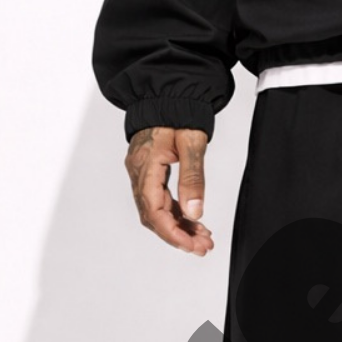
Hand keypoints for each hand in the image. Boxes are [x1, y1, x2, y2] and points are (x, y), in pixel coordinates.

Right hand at [125, 125, 213, 254]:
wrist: (170, 94)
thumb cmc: (179, 112)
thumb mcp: (191, 143)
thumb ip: (193, 178)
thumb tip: (195, 212)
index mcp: (145, 165)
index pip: (153, 210)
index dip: (171, 232)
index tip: (190, 246)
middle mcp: (138, 172)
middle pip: (153, 215)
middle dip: (177, 235)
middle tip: (202, 247)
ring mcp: (142, 172)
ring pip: (156, 210)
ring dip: (178, 226)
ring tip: (202, 238)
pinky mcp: (149, 171)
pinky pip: (159, 199)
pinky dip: (176, 213)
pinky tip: (193, 221)